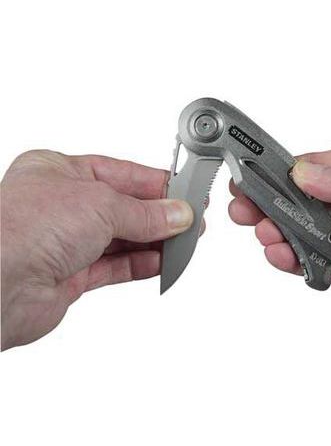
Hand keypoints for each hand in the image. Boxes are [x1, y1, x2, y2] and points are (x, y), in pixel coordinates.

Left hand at [1, 150, 192, 349]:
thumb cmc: (24, 229)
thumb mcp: (101, 205)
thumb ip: (145, 213)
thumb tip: (178, 214)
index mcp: (60, 171)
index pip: (121, 173)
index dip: (156, 183)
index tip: (186, 192)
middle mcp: (62, 205)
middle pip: (124, 208)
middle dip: (160, 215)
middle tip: (191, 220)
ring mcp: (66, 241)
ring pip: (122, 239)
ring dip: (154, 241)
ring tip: (183, 242)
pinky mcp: (70, 274)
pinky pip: (115, 266)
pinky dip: (141, 264)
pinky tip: (161, 262)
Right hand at [229, 145, 330, 321]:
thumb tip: (304, 174)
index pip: (315, 166)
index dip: (280, 171)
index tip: (251, 173)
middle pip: (302, 201)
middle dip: (270, 203)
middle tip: (244, 207)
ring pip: (305, 233)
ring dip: (279, 233)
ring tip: (265, 235)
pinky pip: (318, 264)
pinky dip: (297, 262)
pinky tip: (285, 257)